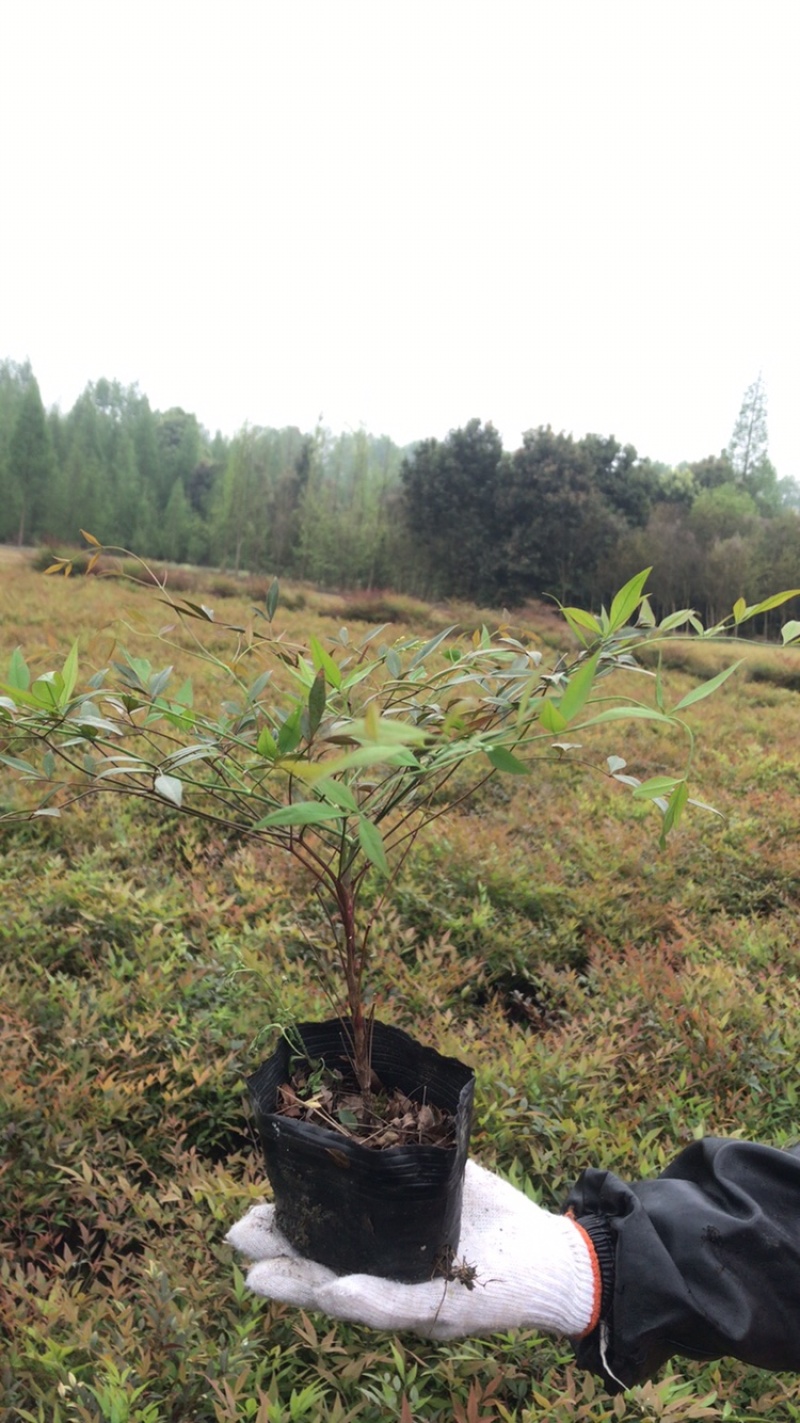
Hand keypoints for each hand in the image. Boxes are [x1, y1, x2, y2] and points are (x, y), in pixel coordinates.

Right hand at [226, 1160, 597, 1339]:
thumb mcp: (444, 1180)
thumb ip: (407, 1158)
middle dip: (278, 1260)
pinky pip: (400, 1308)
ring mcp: (415, 1304)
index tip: (247, 1214)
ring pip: (347, 1300)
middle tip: (237, 1240)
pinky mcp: (448, 1313)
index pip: (325, 1244)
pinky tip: (334, 1289)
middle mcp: (391, 1285)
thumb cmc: (494, 1218)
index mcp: (385, 1255)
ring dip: (303, 1287)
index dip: (284, 1233)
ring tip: (260, 1278)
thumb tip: (365, 1113)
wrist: (554, 1256)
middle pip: (321, 1275)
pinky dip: (365, 1299)